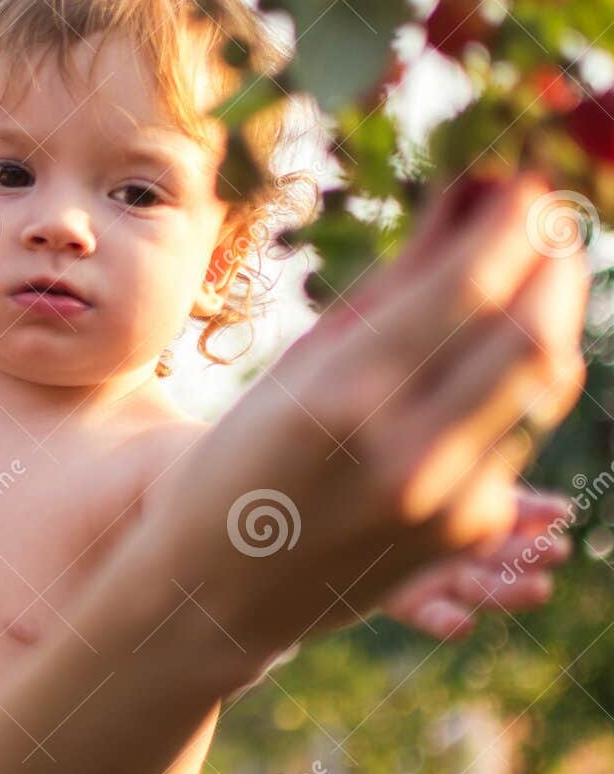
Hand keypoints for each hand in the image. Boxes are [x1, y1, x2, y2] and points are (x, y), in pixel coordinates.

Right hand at [146, 170, 587, 665]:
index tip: (526, 181)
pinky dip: (517, 377)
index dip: (513, 225)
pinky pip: (518, 434)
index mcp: (343, 400)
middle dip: (555, 260)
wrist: (219, 593)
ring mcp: (445, 502)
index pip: (466, 289)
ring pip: (543, 385)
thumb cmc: (238, 461)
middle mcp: (406, 454)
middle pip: (531, 335)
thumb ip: (389, 286)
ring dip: (553, 312)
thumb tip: (464, 197)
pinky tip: (498, 345)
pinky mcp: (467, 530)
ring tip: (538, 264)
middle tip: (550, 213)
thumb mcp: (296, 364)